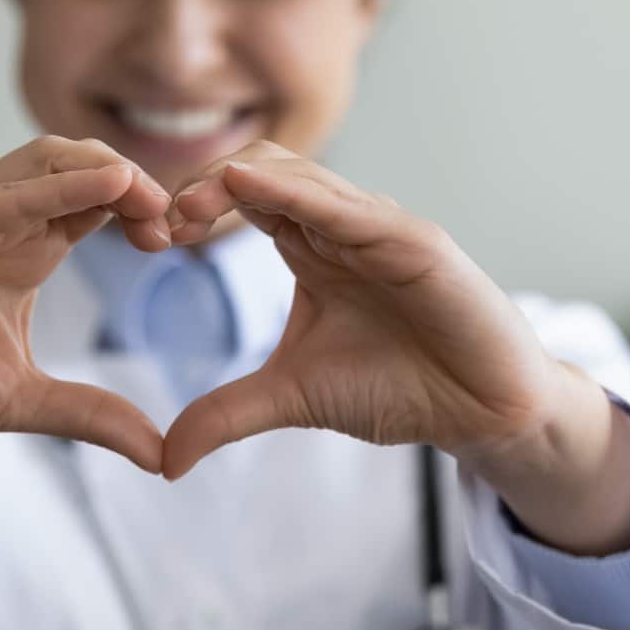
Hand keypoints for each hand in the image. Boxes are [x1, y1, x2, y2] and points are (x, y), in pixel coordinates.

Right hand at [0, 136, 176, 475]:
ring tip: (151, 198)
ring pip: (47, 158)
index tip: (185, 243)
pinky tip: (107, 186)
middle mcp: (2, 221)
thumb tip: (161, 455)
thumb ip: (88, 415)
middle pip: (85, 167)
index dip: (148, 211)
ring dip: (108, 169)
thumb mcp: (18, 400)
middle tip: (178, 223)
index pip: (102, 204)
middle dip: (140, 184)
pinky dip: (58, 184)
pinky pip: (2, 191)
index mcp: (26, 249)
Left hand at [158, 140, 565, 480]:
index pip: (243, 197)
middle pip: (263, 169)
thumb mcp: (294, 397)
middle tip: (158, 223)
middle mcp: (342, 224)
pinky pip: (352, 209)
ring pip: (302, 176)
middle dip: (205, 186)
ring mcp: (380, 227)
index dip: (194, 205)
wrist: (481, 414)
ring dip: (239, 182)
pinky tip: (253, 188)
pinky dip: (300, 193)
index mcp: (312, 245)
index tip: (148, 239)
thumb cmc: (400, 388)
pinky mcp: (417, 243)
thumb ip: (228, 414)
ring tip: (189, 204)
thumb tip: (164, 460)